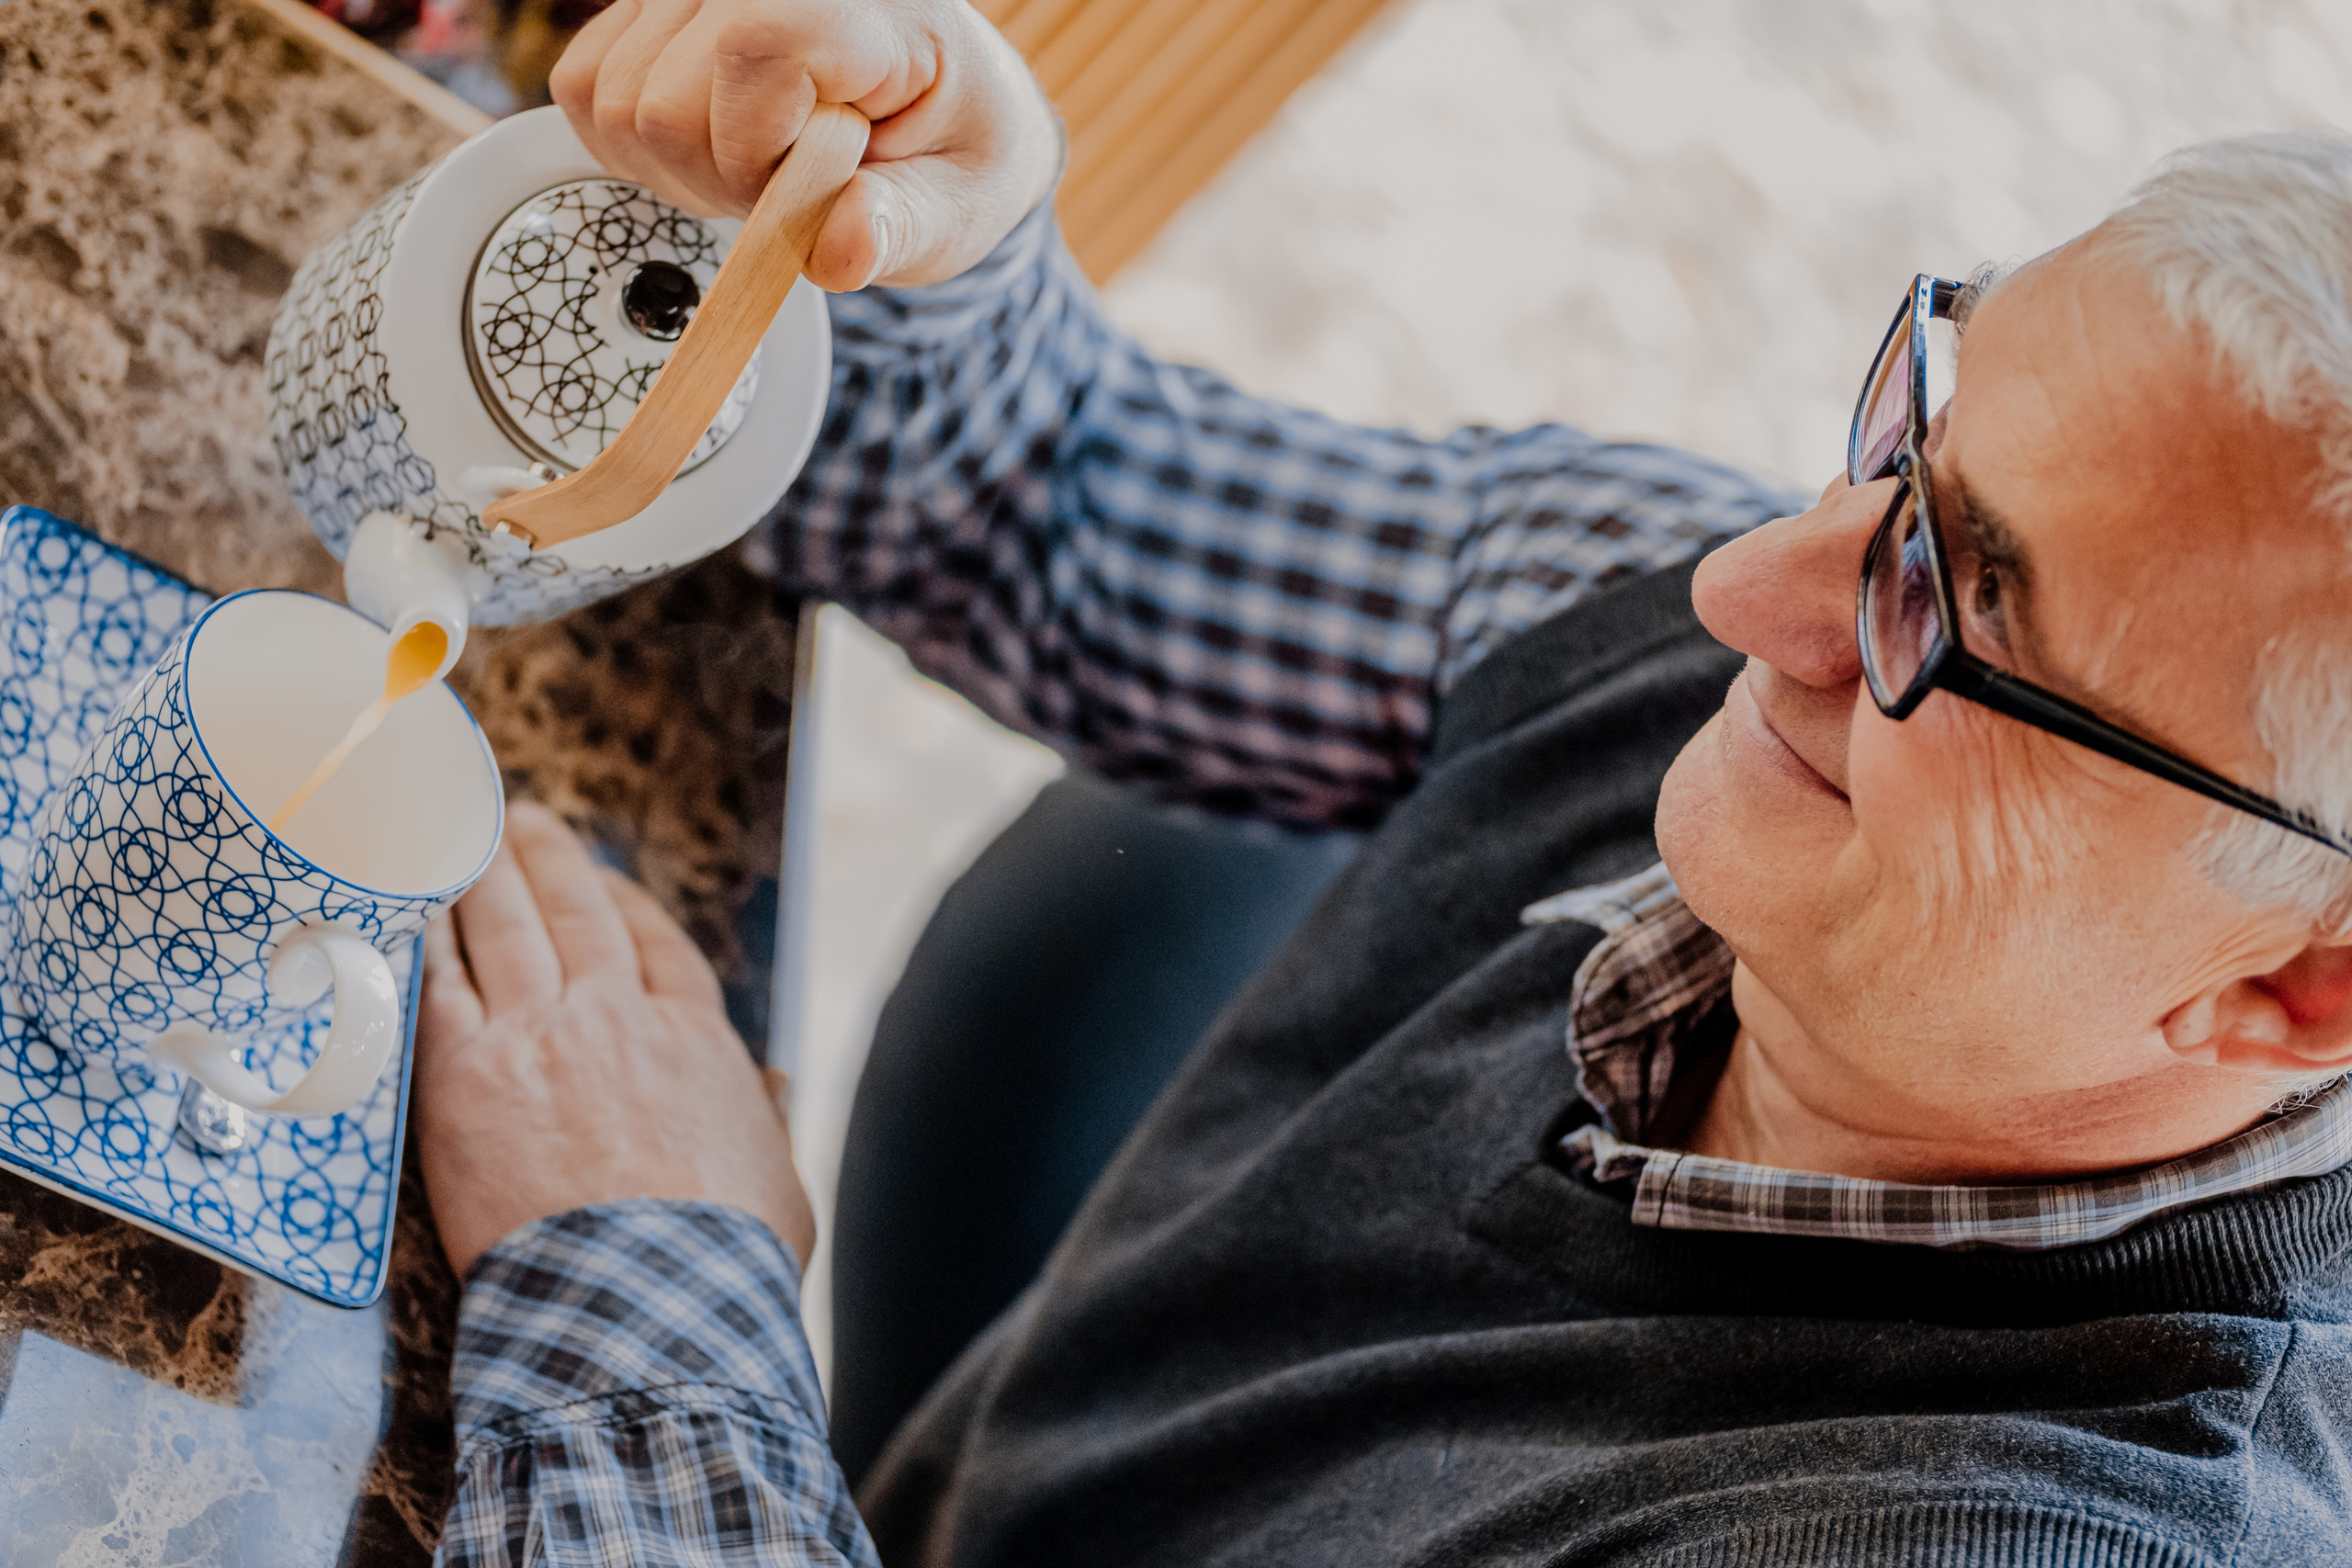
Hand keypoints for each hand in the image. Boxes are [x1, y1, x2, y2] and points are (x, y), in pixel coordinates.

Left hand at [413, 801, 814, 1277]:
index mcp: (696, 1040)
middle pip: (579, 915)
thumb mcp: (778, 1183)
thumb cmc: (722, 1266)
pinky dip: (426, 943)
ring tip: (463, 839)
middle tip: (524, 822)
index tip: (604, 885)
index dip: (626, 906)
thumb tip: (769, 1092)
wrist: (646, 1302)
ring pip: (507, 931)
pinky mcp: (467, 1076)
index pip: (658, 946)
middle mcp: (619, 1018)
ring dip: (485, 877)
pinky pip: (440, 988)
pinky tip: (411, 914)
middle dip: (550, 861)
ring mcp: (541, 1039)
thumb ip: (762, 1124)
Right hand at [550, 0, 1059, 290]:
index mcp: (858, 1)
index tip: (812, 189)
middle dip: (718, 180)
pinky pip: (585, 88)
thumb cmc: (955, 144)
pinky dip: (642, 148)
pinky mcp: (649, 9)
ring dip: (679, 169)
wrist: (945, 106)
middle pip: (656, 99)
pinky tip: (717, 149)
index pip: (750, 55)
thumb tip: (842, 251)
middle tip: (791, 187)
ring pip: (608, 98)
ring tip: (762, 167)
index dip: (759, 157)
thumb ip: (903, 226)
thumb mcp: (960, 202)